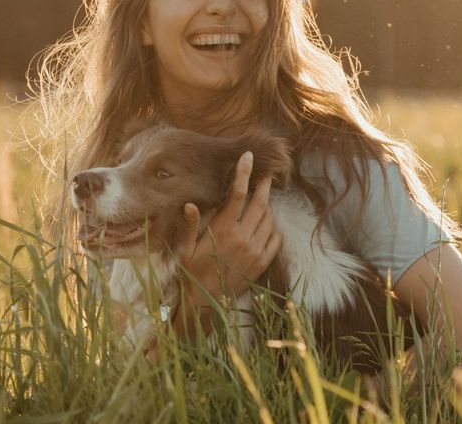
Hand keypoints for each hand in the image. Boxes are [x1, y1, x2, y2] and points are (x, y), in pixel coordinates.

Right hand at [178, 150, 282, 307]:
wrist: (205, 303)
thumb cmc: (191, 273)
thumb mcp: (186, 248)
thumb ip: (191, 225)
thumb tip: (190, 204)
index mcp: (222, 230)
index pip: (237, 194)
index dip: (244, 173)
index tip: (249, 157)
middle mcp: (242, 238)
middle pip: (259, 203)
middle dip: (263, 186)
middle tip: (266, 176)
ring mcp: (254, 251)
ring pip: (269, 220)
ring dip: (267, 207)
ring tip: (262, 201)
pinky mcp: (262, 263)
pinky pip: (275, 239)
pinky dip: (273, 229)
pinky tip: (266, 226)